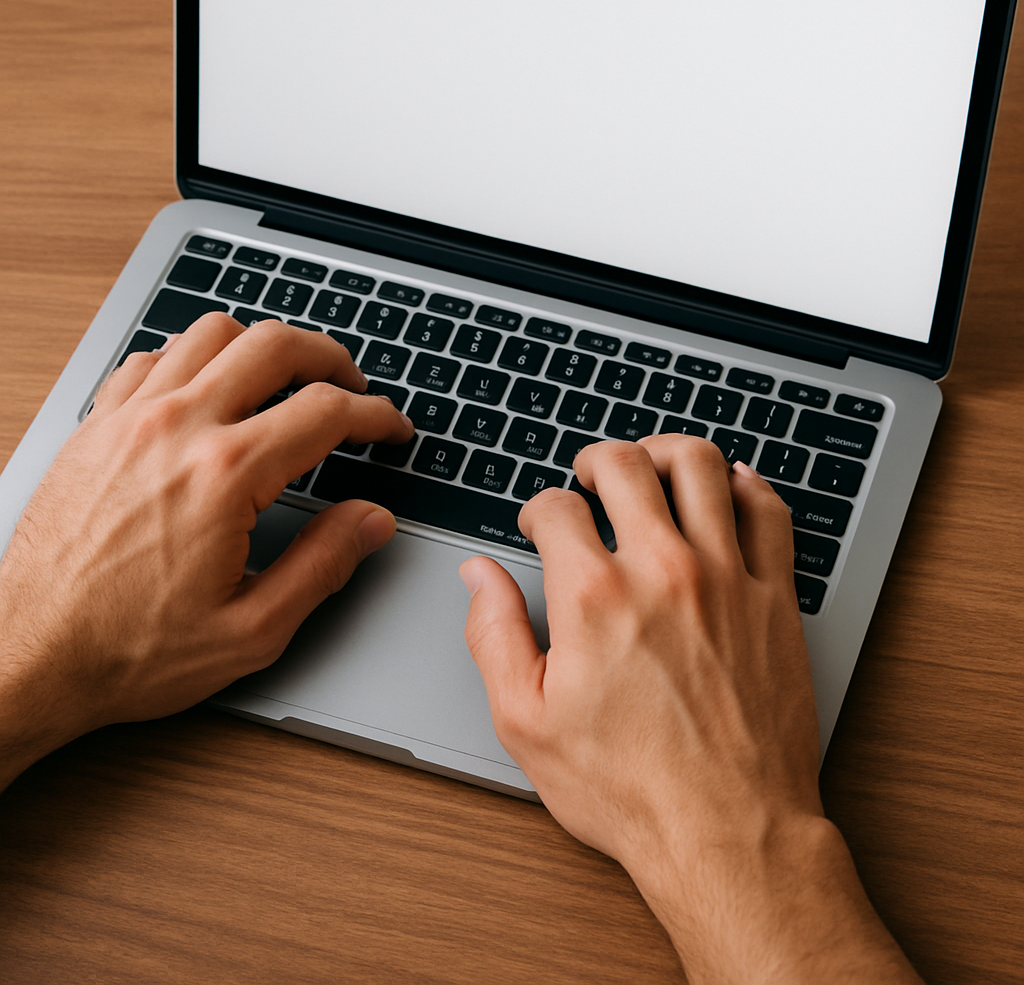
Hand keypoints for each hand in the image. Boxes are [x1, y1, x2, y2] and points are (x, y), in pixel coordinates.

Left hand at [0, 314, 412, 786]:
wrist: (28, 656)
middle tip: (352, 387)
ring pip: (211, 334)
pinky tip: (207, 389)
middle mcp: (175, 428)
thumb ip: (323, 564)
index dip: (375, 415)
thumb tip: (371, 519)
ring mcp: (128, 419)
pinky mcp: (94, 427)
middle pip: (274, 346)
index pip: (325, 412)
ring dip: (262, 346)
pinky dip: (193, 358)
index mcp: (224, 475)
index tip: (390, 428)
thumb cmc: (129, 651)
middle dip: (331, 358)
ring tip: (287, 376)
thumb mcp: (251, 629)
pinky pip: (151, 357)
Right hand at [462, 437, 921, 983]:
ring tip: (653, 463)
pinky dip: (748, 486)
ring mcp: (725, 579)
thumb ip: (492, 634)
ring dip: (668, 451)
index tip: (542, 524)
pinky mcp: (773, 599)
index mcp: (594, 597)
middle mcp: (661, 571)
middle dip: (597, 458)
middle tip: (590, 474)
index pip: (557, 508)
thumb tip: (479, 577)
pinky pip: (769, 513)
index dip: (540, 508)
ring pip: (702, 467)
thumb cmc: (628, 787)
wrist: (726, 831)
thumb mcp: (525, 721)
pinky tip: (729, 489)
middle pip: (626, 464)